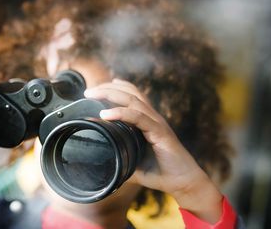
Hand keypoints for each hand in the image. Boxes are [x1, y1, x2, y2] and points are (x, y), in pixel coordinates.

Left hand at [84, 79, 222, 222]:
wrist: (182, 183)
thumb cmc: (159, 172)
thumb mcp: (132, 162)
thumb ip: (117, 155)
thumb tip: (97, 156)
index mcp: (147, 121)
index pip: (131, 96)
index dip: (115, 88)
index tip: (95, 90)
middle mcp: (152, 118)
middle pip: (130, 93)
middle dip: (107, 88)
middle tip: (88, 90)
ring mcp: (157, 123)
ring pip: (133, 100)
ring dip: (111, 94)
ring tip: (92, 95)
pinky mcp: (160, 133)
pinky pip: (139, 118)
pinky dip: (121, 113)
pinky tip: (105, 114)